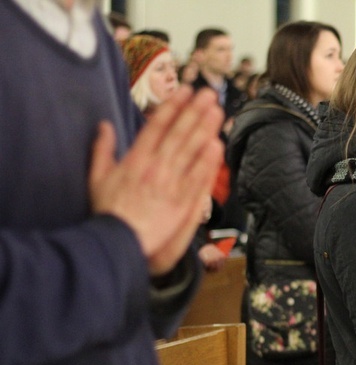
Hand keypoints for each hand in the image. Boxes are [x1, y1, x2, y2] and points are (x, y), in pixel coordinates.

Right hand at [89, 86, 223, 275]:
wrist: (118, 242)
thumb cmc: (108, 212)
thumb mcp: (97, 177)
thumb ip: (102, 149)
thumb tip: (104, 125)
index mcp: (135, 159)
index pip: (157, 126)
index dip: (173, 106)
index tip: (185, 90)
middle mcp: (155, 167)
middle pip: (178, 134)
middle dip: (194, 111)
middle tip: (209, 94)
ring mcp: (170, 183)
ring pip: (191, 151)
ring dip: (205, 129)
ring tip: (217, 112)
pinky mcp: (182, 201)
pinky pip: (198, 177)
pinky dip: (208, 161)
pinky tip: (217, 145)